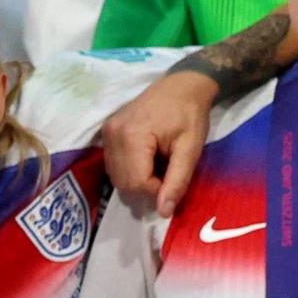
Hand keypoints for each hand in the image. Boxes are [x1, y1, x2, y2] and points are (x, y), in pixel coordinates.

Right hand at [98, 66, 224, 215]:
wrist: (181, 85)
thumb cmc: (190, 114)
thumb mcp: (191, 149)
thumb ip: (177, 181)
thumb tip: (163, 212)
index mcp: (133, 136)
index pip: (136, 183)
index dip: (156, 191)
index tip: (174, 180)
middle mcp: (112, 135)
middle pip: (122, 182)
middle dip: (145, 187)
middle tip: (166, 174)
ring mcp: (106, 133)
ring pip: (115, 176)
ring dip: (137, 180)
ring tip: (157, 166)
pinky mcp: (106, 132)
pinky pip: (113, 165)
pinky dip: (129, 171)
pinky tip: (146, 160)